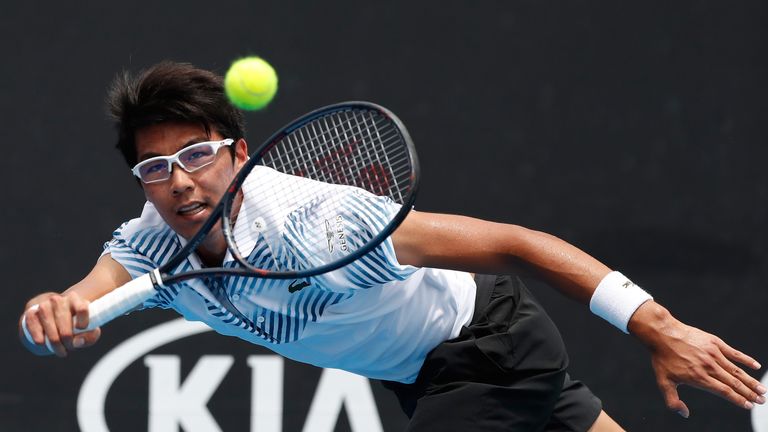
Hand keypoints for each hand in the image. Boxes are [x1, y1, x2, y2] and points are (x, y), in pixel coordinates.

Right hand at [19, 292, 100, 356]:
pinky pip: (35, 328)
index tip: (81, 329)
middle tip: (69, 347)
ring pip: (50, 326)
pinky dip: (39, 338)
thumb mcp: (87, 329)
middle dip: (67, 339)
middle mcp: (58, 300)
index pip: (82, 309)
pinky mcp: (31, 313)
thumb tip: (78, 342)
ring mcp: (43, 306)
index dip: (83, 322)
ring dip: (55, 342)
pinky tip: (43, 343)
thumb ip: (89, 336)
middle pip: (64, 321)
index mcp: (75, 300)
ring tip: (60, 350)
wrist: (51, 318)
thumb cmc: (73, 325)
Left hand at [630, 302, 765, 417]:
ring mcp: (713, 354)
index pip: (724, 392)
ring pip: (736, 370)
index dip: (737, 400)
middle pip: (734, 383)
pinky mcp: (714, 342)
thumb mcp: (663, 381)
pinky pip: (734, 353)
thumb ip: (673, 400)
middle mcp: (709, 367)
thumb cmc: (662, 358)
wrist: (662, 333)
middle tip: (761, 401)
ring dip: (750, 381)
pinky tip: (756, 366)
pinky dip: (746, 360)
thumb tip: (684, 414)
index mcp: (699, 378)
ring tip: (762, 389)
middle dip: (749, 393)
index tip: (748, 406)